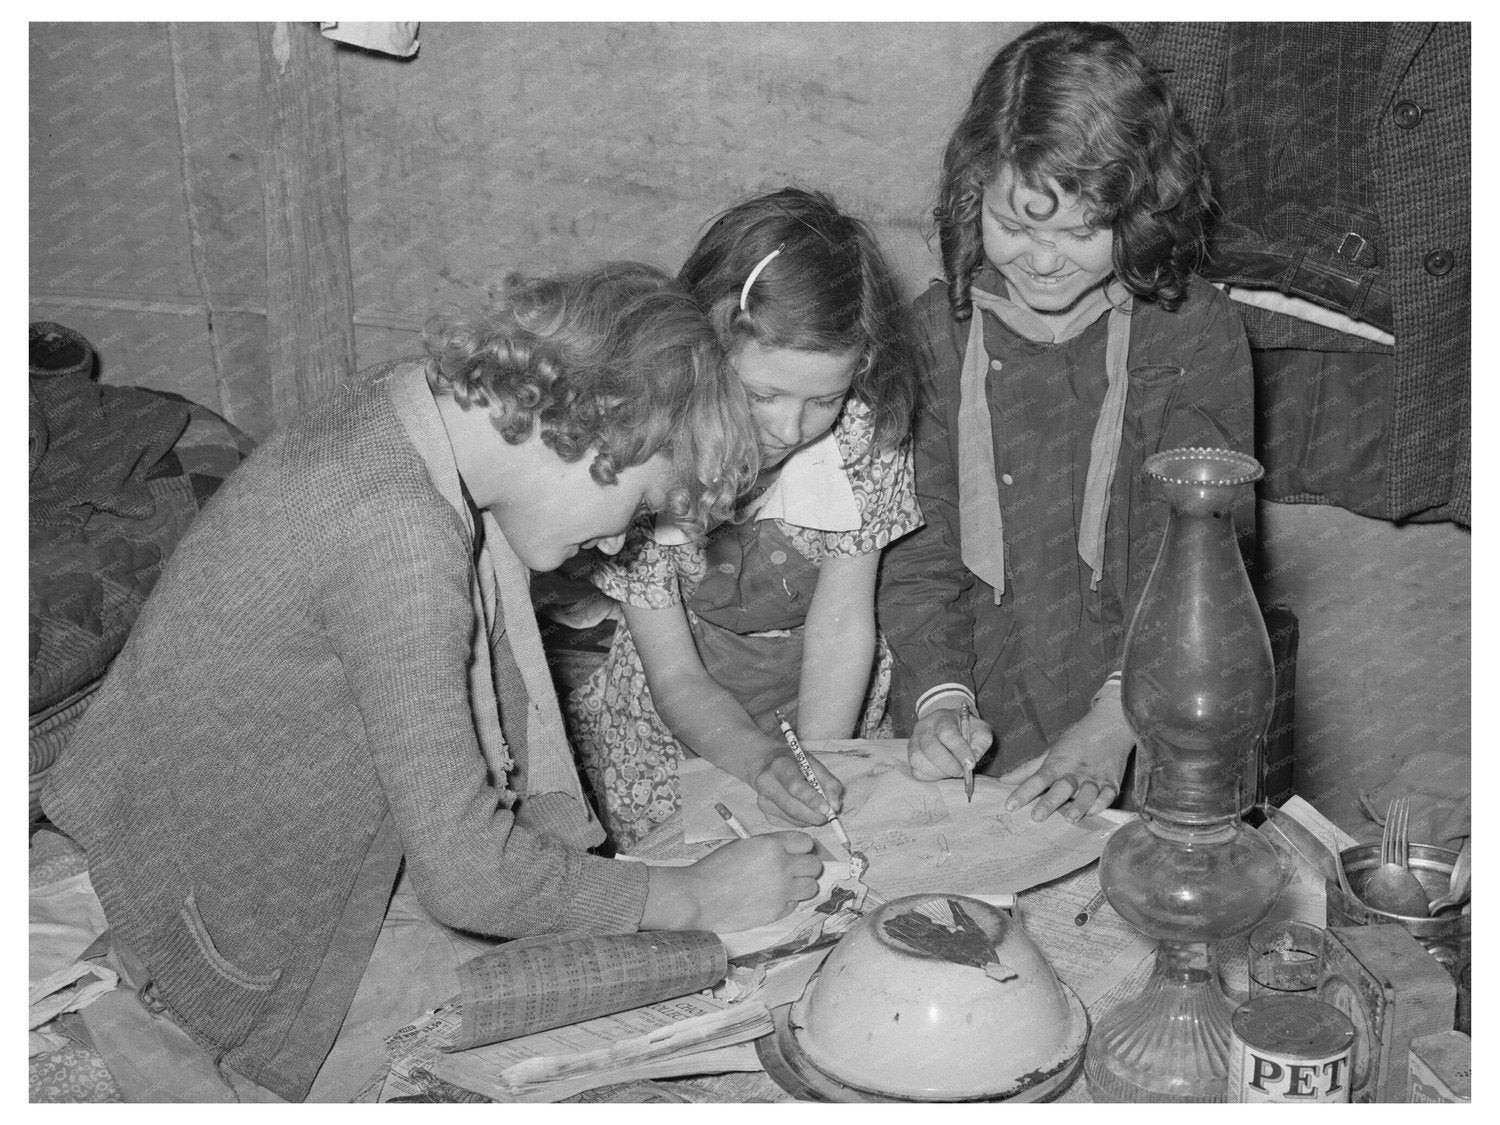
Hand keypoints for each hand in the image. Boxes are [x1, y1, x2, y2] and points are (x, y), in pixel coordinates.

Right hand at [643, 832, 822, 932]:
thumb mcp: (743, 845)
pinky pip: (795, 904)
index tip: (794, 851)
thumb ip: (769, 846)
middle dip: (806, 866)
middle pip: (814, 865)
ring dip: (802, 885)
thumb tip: (787, 850)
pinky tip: (772, 898)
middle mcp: (782, 867)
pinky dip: (788, 901)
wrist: (700, 896)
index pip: (805, 842)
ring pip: (811, 886)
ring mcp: (782, 891)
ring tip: (786, 885)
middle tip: (793, 869)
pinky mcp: (777, 911)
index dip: (801, 847)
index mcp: (772, 845)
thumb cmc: (715, 868)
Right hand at [753, 750, 844, 827]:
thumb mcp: (815, 764)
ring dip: (810, 818)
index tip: (828, 809)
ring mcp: (763, 800)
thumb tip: (835, 806)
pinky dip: (802, 820)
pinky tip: (804, 809)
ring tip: (817, 808)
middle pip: (792, 807)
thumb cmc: (795, 764)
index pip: (795, 786)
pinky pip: (790, 823)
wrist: (769, 765)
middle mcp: (766, 783)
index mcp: (779, 765)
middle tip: (829, 815)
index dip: (812, 800)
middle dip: (814, 814)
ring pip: (792, 818)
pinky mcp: (766, 814)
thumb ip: (829, 783)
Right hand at [907, 706, 991, 781]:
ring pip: (919, 761)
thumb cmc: (966, 729)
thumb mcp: (980, 730)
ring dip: (939, 772)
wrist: (949, 727)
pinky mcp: (910, 757)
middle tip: (962, 771)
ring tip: (953, 770)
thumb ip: (981, 742)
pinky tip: (943, 771)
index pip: (946, 733)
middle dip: (949, 765)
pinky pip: (917, 771)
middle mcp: (923, 728)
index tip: (970, 764)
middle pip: (930, 748)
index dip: (959, 750)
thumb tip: (972, 759)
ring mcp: (913, 742)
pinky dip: (932, 776)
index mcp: (941, 717)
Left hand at [1002, 693, 1133, 822]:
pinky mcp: (1112, 783)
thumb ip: (1028, 769)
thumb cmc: (1076, 742)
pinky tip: (1094, 812)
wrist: (1109, 727)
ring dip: (1078, 806)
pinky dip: (1102, 803)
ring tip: (1070, 820)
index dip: (1023, 792)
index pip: (1037, 779)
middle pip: (1061, 788)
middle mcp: (1075, 772)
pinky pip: (1108, 795)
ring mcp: (1094, 778)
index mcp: (1058, 764)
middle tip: (1037, 817)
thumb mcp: (1051, 753)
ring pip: (1086, 793)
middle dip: (1049, 802)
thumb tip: (1003, 781)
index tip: (1010, 805)